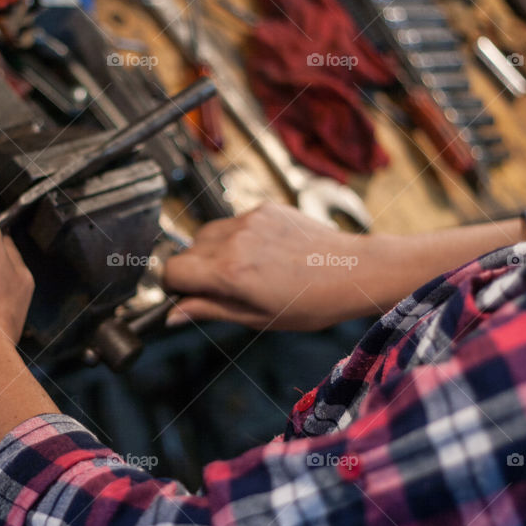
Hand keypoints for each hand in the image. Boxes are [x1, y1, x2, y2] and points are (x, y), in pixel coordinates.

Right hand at [164, 202, 368, 330]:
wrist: (353, 270)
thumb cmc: (311, 302)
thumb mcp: (256, 318)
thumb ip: (209, 310)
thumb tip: (172, 315)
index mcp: (229, 272)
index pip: (171, 270)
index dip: (175, 286)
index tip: (188, 295)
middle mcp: (234, 240)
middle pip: (186, 251)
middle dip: (194, 270)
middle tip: (223, 287)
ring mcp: (249, 220)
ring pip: (206, 233)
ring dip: (213, 252)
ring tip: (245, 269)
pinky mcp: (264, 208)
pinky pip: (233, 222)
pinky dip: (237, 237)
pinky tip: (263, 253)